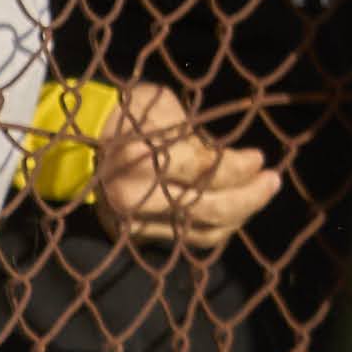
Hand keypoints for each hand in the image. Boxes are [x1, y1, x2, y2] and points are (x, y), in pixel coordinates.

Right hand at [84, 82, 286, 252]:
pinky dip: (216, 227)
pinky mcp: (136, 235)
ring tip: (261, 194)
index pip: (202, 171)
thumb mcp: (165, 113)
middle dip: (248, 197)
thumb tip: (242, 163)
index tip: (260, 156)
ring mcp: (134, 222)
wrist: (78, 139)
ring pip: (201, 232)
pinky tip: (236, 212)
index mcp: (138, 157)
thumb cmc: (130, 113)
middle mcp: (134, 197)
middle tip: (273, 181)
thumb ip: (197, 140)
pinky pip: (186, 238)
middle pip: (207, 209)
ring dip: (238, 217)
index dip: (237, 166)